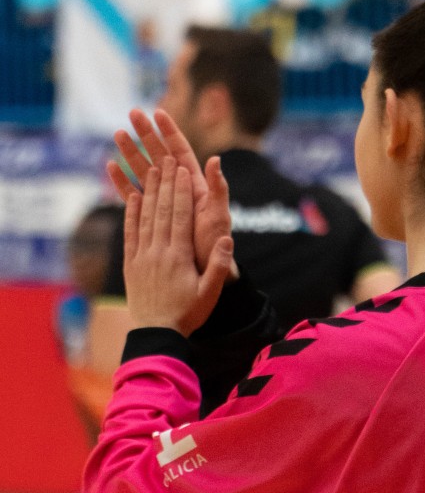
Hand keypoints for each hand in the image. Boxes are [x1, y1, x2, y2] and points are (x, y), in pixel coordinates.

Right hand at [109, 108, 236, 276]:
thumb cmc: (215, 245)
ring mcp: (164, 204)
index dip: (170, 132)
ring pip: (144, 172)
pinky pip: (134, 196)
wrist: (205, 272)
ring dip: (131, 153)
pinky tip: (110, 167)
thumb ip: (218, 189)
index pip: (181, 152)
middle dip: (146, 135)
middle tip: (132, 113)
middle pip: (159, 156)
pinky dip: (122, 182)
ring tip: (118, 134)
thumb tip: (215, 159)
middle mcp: (178, 191)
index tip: (158, 112)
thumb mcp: (219, 216)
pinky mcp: (151, 218)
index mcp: (195, 187)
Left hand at [124, 158, 233, 335]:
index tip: (182, 169)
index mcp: (179, 256)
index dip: (180, 190)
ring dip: (148, 191)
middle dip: (164, 182)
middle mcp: (158, 251)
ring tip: (151, 168)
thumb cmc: (188, 314)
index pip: (180, 216)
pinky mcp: (130, 264)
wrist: (157, 334)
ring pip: (145, 216)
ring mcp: (142, 256)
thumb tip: (227, 238)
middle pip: (162, 210)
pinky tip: (132, 196)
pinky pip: (130, 233)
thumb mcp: (210, 294)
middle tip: (166, 159)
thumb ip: (218, 266)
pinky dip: (130, 212)